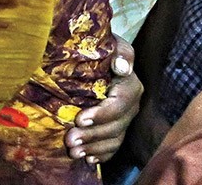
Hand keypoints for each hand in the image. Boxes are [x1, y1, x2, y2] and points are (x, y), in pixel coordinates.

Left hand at [65, 36, 141, 163]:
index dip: (101, 114)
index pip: (119, 105)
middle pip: (115, 126)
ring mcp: (125, 119)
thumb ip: (121, 52)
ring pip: (114, 139)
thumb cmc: (101, 48)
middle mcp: (131, 105)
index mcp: (131, 86)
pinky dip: (101, 154)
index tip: (79, 119)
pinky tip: (88, 159)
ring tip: (73, 151)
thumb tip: (122, 67)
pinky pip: (113, 146)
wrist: (98, 55)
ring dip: (93, 147)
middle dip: (92, 135)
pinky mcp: (117, 127)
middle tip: (70, 140)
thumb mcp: (112, 43)